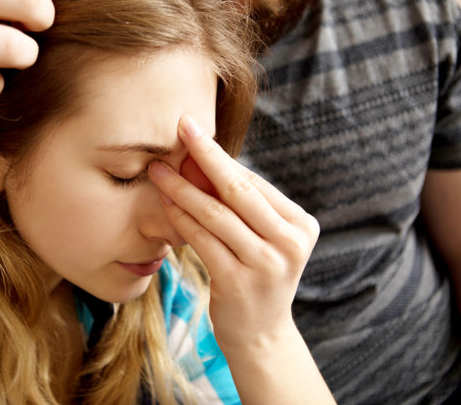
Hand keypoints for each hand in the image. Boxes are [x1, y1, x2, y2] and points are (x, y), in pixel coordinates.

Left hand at [148, 115, 319, 348]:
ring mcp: (267, 265)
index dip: (220, 156)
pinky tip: (165, 203)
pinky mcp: (238, 283)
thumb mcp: (261, 240)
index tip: (194, 132)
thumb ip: (242, 206)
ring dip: (183, 188)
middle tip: (181, 125)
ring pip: (217, 214)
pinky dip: (181, 218)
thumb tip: (201, 158)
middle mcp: (290, 243)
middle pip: (239, 190)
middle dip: (206, 154)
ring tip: (159, 170)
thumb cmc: (256, 276)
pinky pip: (203, 240)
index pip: (254, 183)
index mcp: (301, 226)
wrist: (259, 334)